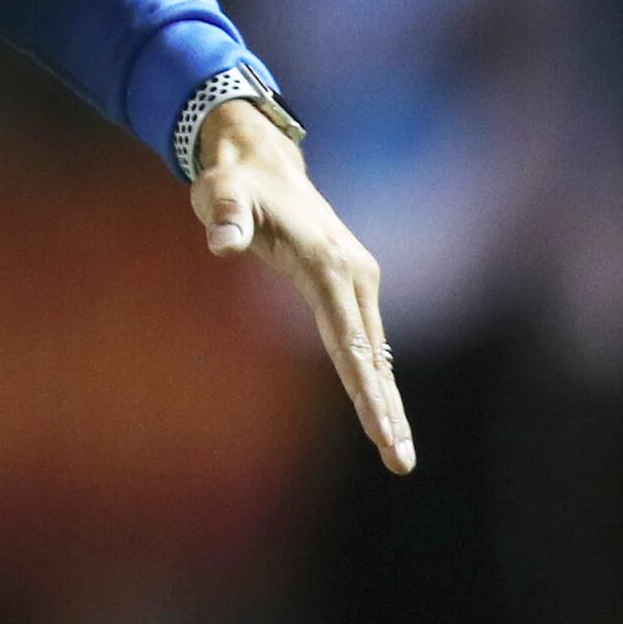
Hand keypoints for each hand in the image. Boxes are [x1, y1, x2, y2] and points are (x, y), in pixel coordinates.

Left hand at [193, 98, 414, 472]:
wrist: (262, 162)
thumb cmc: (236, 183)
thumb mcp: (224, 195)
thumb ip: (227, 217)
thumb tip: (221, 241)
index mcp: (330, 266)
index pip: (349, 341)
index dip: (364, 388)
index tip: (381, 430)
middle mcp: (355, 275)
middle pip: (372, 356)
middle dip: (387, 410)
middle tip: (401, 462)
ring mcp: (359, 280)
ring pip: (375, 353)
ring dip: (386, 402)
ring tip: (398, 455)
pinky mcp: (353, 284)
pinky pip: (365, 341)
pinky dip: (376, 379)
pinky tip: (383, 414)